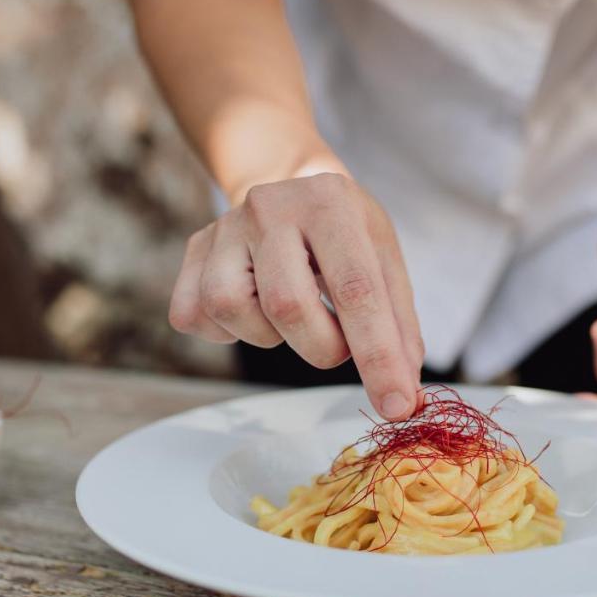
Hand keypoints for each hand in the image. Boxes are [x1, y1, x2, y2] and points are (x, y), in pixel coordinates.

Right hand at [169, 172, 423, 420]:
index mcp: (329, 202)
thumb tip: (403, 393)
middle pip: (287, 304)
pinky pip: (193, 314)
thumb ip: (398, 324)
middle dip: (321, 348)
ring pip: (230, 308)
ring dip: (269, 336)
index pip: (355, 289)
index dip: (377, 356)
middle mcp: (270, 206)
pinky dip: (226, 332)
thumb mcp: (384, 259)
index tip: (396, 405)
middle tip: (337, 344)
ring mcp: (225, 227)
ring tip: (290, 316)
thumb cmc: (343, 234)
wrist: (293, 191)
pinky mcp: (195, 249)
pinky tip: (253, 310)